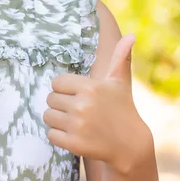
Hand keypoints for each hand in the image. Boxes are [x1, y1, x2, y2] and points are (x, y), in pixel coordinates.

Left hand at [44, 34, 147, 173]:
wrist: (130, 145)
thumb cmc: (122, 108)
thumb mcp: (120, 83)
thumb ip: (120, 58)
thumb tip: (131, 35)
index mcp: (91, 87)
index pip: (57, 82)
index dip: (64, 88)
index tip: (77, 95)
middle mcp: (83, 105)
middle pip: (50, 99)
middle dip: (61, 104)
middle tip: (77, 110)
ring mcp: (77, 125)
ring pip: (47, 116)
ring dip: (58, 120)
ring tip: (75, 122)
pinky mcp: (73, 143)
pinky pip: (50, 134)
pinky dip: (59, 136)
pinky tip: (74, 134)